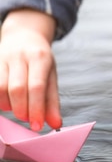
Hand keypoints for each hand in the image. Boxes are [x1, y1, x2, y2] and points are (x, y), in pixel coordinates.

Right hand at [0, 10, 60, 130]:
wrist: (23, 35)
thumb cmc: (40, 59)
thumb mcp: (51, 74)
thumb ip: (52, 101)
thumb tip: (56, 124)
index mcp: (40, 57)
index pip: (37, 86)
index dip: (36, 109)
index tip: (37, 126)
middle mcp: (21, 56)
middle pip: (17, 89)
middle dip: (22, 110)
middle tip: (28, 119)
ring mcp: (3, 58)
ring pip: (1, 89)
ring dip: (8, 106)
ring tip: (18, 108)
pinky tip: (6, 102)